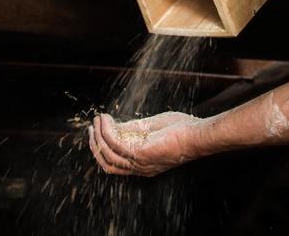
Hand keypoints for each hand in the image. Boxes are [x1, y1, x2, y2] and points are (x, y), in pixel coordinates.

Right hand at [88, 111, 202, 176]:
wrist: (197, 135)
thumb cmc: (182, 130)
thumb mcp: (152, 128)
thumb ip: (133, 130)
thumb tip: (114, 125)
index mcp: (143, 164)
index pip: (116, 163)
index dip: (104, 149)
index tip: (98, 133)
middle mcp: (139, 168)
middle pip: (107, 162)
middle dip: (95, 146)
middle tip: (91, 129)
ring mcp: (138, 162)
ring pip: (108, 153)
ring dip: (98, 136)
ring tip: (96, 121)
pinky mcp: (140, 153)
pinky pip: (115, 143)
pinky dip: (106, 131)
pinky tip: (105, 120)